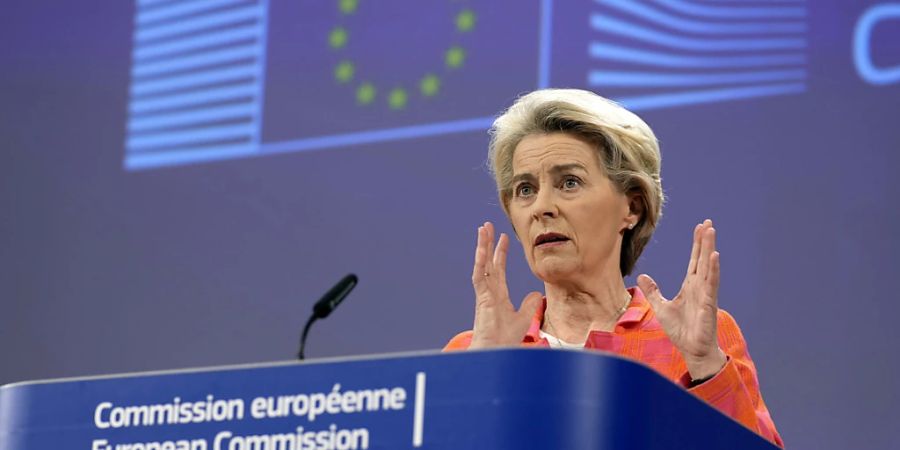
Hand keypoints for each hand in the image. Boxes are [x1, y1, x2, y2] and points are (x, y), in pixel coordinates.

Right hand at [469, 222, 543, 348]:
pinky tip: (482, 248)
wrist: (496, 351)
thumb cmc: (505, 339)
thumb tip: (537, 294)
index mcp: (497, 295)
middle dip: (488, 244)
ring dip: (482, 246)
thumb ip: (529, 305)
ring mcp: (484, 293)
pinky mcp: (481, 297)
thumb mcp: (523, 318)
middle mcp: (489, 291)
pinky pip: (479, 275)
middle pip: (488, 262)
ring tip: (483, 229)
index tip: (504, 239)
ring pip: (481, 264)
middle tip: (487, 226)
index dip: (500, 254)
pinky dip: (480, 261)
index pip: (498, 269)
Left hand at [637, 220, 726, 379]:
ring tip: (711, 232)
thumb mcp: (660, 308)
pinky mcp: (709, 303)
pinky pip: (712, 284)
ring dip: (709, 249)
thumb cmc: (681, 331)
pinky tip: (714, 256)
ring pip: (708, 266)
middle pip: (702, 258)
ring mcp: (706, 294)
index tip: (699, 228)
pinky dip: (713, 270)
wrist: (691, 350)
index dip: (696, 244)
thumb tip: (642, 276)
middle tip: (708, 222)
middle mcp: (700, 287)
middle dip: (705, 241)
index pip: (693, 260)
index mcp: (690, 286)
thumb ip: (653, 291)